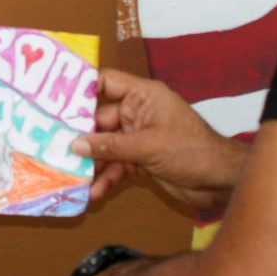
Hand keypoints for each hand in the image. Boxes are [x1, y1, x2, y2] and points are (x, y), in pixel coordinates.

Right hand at [70, 69, 246, 210]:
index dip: (82, 89)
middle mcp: (139, 113)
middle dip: (81, 137)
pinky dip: (107, 178)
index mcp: (144, 96)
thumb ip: (110, 146)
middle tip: (54, 148)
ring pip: (106, 146)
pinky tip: (95, 192)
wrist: (222, 181)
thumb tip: (76, 145)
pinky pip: (117, 165)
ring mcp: (140, 136)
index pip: (106, 83)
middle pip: (99, 120)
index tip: (55, 101)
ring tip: (72, 178)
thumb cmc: (193, 151)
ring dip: (92, 164)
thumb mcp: (148, 147)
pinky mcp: (142, 159)